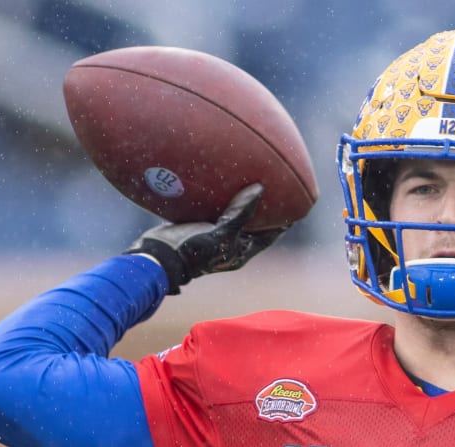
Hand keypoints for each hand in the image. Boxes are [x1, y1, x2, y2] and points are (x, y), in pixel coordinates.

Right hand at [125, 184, 284, 293]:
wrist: (158, 257)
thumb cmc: (192, 251)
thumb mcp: (221, 233)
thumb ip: (240, 212)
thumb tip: (260, 189)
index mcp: (240, 252)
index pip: (269, 236)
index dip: (282, 223)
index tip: (296, 208)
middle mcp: (229, 245)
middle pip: (253, 226)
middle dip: (264, 211)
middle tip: (276, 190)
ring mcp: (213, 237)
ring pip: (233, 217)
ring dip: (242, 203)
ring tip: (251, 182)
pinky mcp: (197, 228)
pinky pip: (215, 212)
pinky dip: (221, 200)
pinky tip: (221, 184)